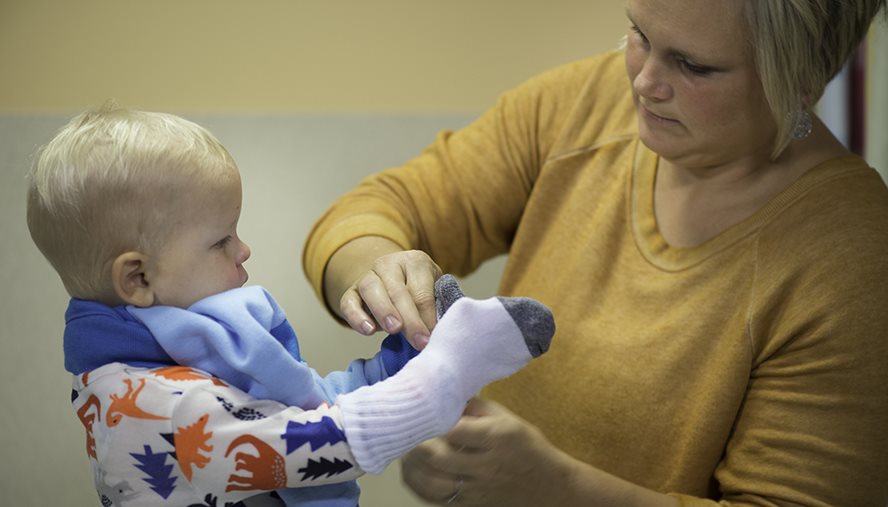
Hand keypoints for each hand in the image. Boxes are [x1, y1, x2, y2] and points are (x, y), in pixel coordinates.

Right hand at [332, 241, 441, 348]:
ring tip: (394, 330)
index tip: (433, 337)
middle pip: (398, 291)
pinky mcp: (350, 292)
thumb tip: (439, 330)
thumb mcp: (432, 294)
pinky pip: (349, 303)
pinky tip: (369, 331)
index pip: (422, 291)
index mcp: (415, 261)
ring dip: (384, 311)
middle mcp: (389, 264)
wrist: (392, 284)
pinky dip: (357, 317)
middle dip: (410, 320)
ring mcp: (367, 276)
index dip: (429, 316)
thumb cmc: (418, 292)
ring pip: (371, 290)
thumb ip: (436, 307)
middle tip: (419, 342)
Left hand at [401, 398, 569, 505]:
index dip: (432, 419)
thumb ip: (474, 407)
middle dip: (415, 443)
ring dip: (412, 467)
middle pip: (438, 457)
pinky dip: (418, 485)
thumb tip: (441, 395)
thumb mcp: (506, 417)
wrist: (547, 485)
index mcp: (497, 437)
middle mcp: (486, 465)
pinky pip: (436, 499)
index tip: (420, 410)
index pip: (454, 429)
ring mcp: (477, 489)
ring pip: (433, 483)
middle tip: (405, 430)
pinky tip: (412, 471)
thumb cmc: (525, 445)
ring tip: (405, 450)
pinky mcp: (470, 504)